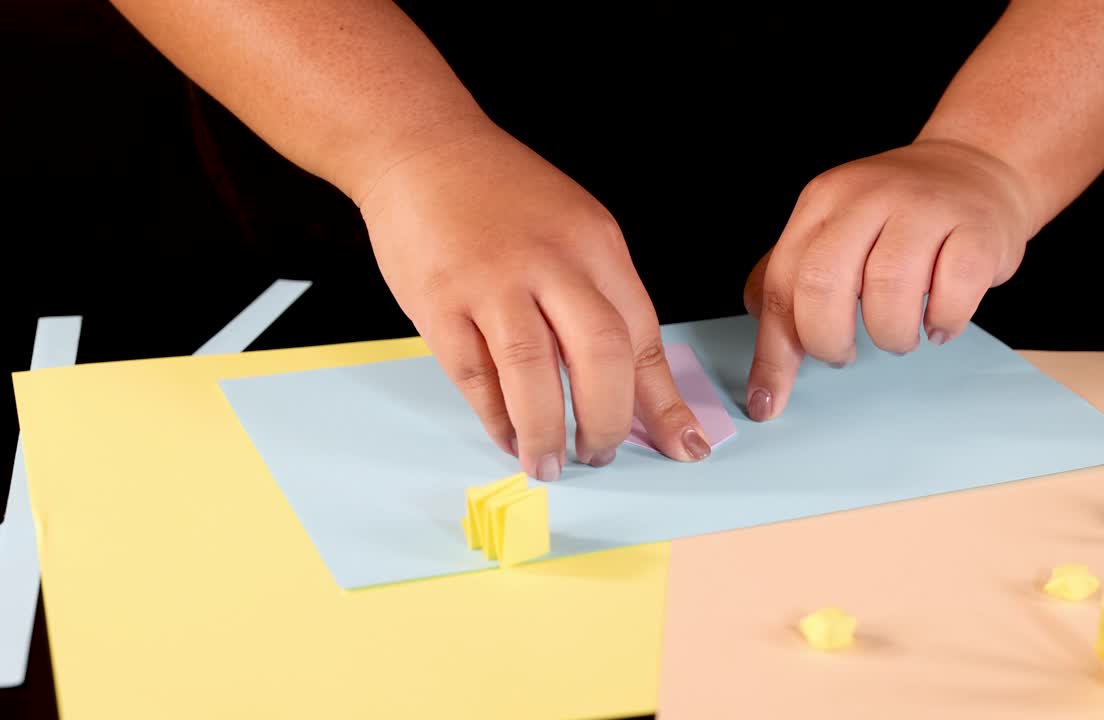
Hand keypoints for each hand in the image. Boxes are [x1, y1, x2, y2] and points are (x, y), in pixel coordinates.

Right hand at [359, 122, 711, 480]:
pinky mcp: (439, 302)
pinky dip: (496, 418)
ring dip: (546, 433)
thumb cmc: (500, 196)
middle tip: (601, 455)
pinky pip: (475, 376)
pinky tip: (508, 436)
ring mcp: (492, 282)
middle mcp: (551, 262)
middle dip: (608, 422)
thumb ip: (598, 295)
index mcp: (596, 244)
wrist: (421, 148)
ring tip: (549, 464)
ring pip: (533, 374)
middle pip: (601, 355)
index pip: (643, 335)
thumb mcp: (572, 227)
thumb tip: (626, 383)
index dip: (663, 401)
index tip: (683, 445)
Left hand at [741, 139, 1036, 420]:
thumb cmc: (897, 216)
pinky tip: (939, 324)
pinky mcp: (977, 228)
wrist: (976, 169)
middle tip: (843, 354)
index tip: (767, 402)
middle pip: (824, 283)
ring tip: (899, 336)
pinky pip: (953, 293)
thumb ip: (791, 274)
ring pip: (889, 290)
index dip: (773, 351)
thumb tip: (756, 325)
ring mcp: (925, 208)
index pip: (781, 282)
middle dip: (828, 341)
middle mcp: (868, 198)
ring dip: (890, 335)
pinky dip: (944, 322)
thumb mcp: (834, 229)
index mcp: (823, 202)